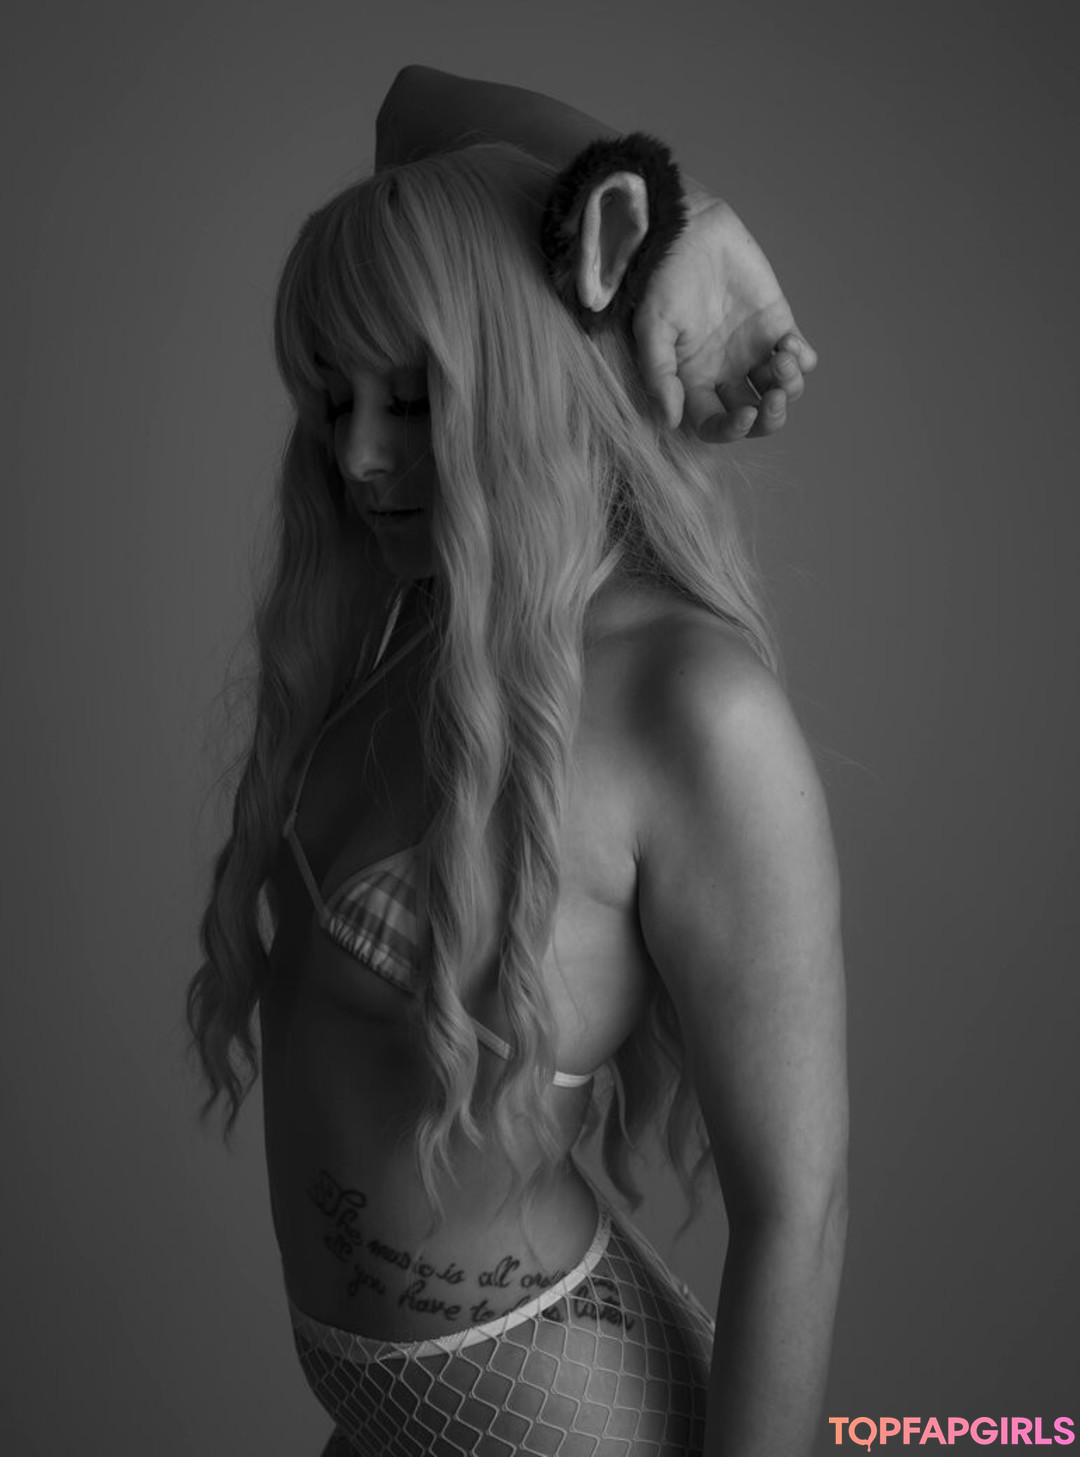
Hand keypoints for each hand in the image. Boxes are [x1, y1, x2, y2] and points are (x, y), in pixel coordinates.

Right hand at [633, 194, 817, 442]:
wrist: (688, 226)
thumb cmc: (663, 276)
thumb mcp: (651, 326)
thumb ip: (659, 374)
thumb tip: (670, 421)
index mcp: (693, 380)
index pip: (714, 425)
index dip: (731, 430)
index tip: (745, 415)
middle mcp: (724, 372)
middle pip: (754, 417)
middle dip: (770, 418)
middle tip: (775, 399)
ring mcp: (753, 350)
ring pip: (781, 391)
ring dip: (790, 387)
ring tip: (783, 358)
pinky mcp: (776, 324)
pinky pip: (799, 358)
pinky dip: (802, 360)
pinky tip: (789, 343)